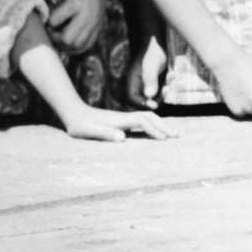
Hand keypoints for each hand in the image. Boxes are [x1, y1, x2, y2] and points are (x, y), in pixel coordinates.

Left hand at [48, 0, 111, 52]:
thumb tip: (49, 3)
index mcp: (77, 2)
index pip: (55, 20)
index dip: (46, 21)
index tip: (44, 17)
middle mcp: (87, 15)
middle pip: (68, 39)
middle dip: (55, 38)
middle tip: (49, 31)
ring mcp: (95, 22)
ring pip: (78, 45)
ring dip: (65, 45)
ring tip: (58, 37)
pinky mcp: (99, 25)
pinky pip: (88, 44)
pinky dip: (77, 47)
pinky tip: (69, 43)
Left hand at [61, 106, 177, 141]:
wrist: (73, 112)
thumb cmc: (79, 124)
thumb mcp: (88, 131)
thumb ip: (105, 133)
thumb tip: (123, 138)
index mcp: (120, 120)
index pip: (142, 122)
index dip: (154, 130)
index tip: (164, 139)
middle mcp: (125, 117)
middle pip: (150, 118)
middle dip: (164, 126)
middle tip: (178, 136)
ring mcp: (124, 118)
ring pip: (148, 118)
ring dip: (161, 124)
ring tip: (172, 134)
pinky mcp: (122, 121)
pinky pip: (143, 121)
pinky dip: (154, 125)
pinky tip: (157, 131)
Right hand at [126, 35, 166, 109]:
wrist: (156, 44)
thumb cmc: (151, 53)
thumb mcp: (151, 67)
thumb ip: (150, 81)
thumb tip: (149, 96)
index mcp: (132, 83)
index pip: (133, 100)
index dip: (143, 104)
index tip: (154, 105)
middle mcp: (138, 85)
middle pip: (147, 101)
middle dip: (158, 96)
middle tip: (167, 88)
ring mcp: (147, 84)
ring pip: (157, 96)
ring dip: (165, 89)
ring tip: (170, 75)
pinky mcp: (155, 82)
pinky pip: (162, 89)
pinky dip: (168, 83)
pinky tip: (171, 73)